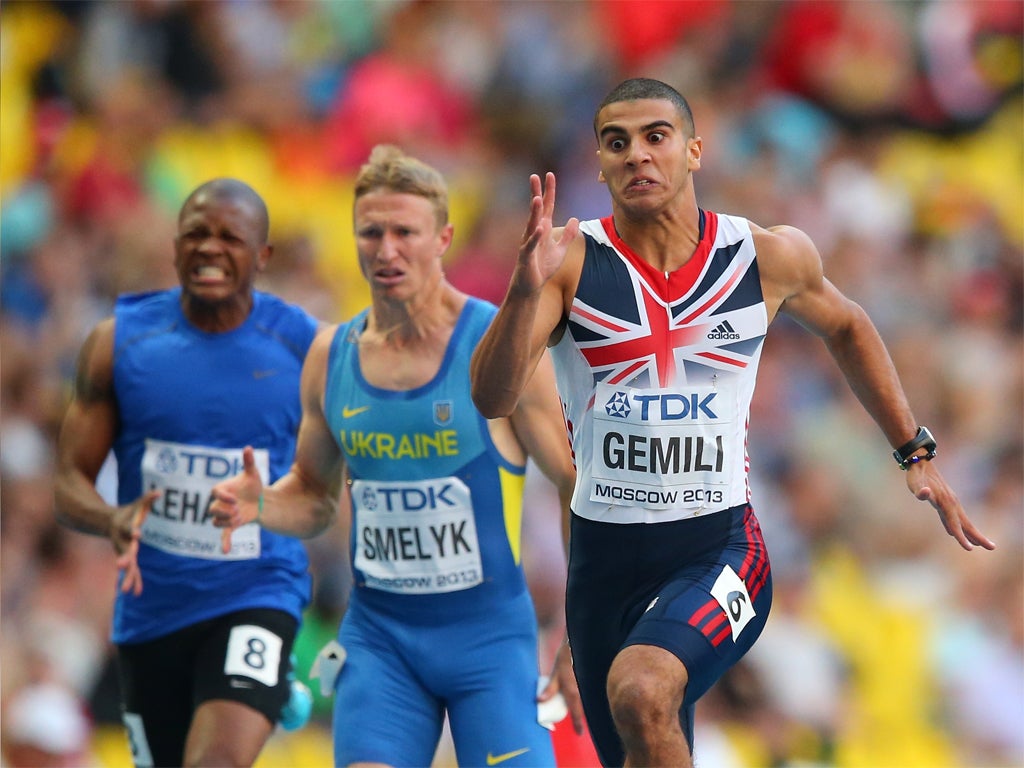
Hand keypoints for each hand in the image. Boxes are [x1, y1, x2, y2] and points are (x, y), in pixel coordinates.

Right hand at [112, 490, 158, 595]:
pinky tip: (136, 593)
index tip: (138, 534)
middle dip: (123, 558)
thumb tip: (160, 491)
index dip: (133, 530)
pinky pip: (132, 570)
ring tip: (126, 590)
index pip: (129, 529)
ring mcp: (123, 551)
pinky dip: (134, 580)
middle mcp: (121, 541)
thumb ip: (148, 498)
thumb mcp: (137, 505)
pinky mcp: (127, 558)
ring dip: (127, 576)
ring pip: (126, 565)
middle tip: (121, 566)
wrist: (109, 523)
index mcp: (124, 528)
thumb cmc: (128, 513)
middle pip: (123, 550)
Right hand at [210, 446, 263, 553]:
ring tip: (240, 517)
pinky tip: (226, 551)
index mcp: (223, 489)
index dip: (223, 497)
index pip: (215, 493)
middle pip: (212, 510)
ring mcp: (225, 515)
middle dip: (224, 511)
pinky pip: (224, 535)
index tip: (235, 499)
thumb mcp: (253, 474)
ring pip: (217, 522)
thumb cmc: (253, 485)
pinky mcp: (231, 525)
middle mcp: (220, 503)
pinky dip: (225, 543)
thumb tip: (248, 447)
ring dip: (227, 522)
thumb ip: (249, 462)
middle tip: (238, 510)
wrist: (259, 499)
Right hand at [513, 173, 578, 294]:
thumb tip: (575, 219)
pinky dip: (536, 237)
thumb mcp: (561, 250)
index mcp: (543, 228)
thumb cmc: (543, 267)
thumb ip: (568, 235)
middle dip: (536, 193)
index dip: (549, 191)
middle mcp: (534, 232)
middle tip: (534, 176)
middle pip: (536, 209)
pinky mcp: (526, 256)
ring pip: (531, 224)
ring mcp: (529, 243)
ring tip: (536, 199)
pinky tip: (540, 228)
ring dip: (534, 212)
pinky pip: (531, 245)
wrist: (532, 286)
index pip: (547, 206)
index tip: (549, 174)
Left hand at [539, 640, 584, 734]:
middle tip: (577, 726)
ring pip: (581, 701)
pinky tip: (575, 699)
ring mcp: (583, 686)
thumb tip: (540, 701)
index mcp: (572, 691)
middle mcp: (580, 691)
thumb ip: (549, 689)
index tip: (580, 733)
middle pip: (579, 708)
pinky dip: (579, 700)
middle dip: (578, 717)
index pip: (576, 712)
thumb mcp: (555, 674)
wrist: (576, 646)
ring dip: (578, 708)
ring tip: (576, 714)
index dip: (578, 723)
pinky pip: (582, 695)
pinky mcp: (584, 682)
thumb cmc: (565, 659)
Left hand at [906, 461, 994, 551]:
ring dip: (971, 533)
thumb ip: (920, 490)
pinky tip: (954, 533)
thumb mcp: (915, 483)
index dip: (961, 537)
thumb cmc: (917, 475)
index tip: (969, 549)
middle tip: (992, 548)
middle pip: (966, 524)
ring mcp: (949, 502)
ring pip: (961, 521)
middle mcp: (951, 503)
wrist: (920, 463)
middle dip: (978, 537)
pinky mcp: (943, 501)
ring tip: (979, 544)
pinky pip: (952, 518)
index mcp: (946, 502)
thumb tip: (925, 492)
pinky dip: (956, 527)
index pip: (954, 524)